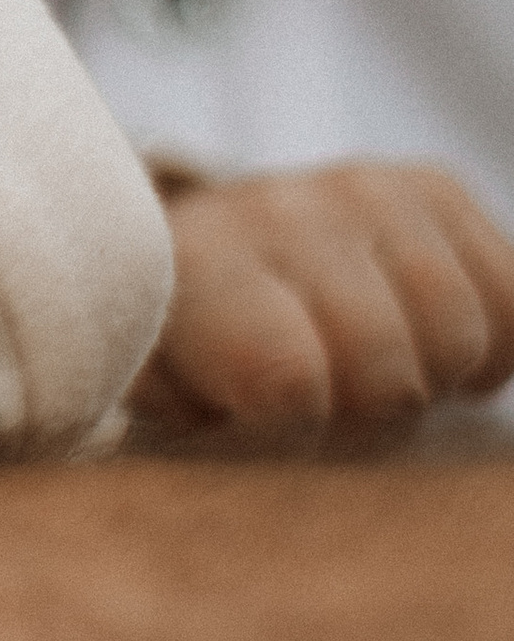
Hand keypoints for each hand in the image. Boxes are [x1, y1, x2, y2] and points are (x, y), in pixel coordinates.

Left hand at [130, 160, 513, 446]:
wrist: (212, 250)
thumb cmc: (186, 352)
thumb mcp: (160, 396)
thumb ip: (191, 431)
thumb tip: (248, 452)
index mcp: (201, 267)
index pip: (288, 381)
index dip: (304, 439)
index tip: (284, 434)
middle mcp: (282, 211)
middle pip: (386, 373)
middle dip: (368, 421)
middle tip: (334, 415)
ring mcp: (363, 190)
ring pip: (457, 334)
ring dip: (429, 379)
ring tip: (374, 380)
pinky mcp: (432, 188)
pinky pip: (509, 297)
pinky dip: (487, 346)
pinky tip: (426, 348)